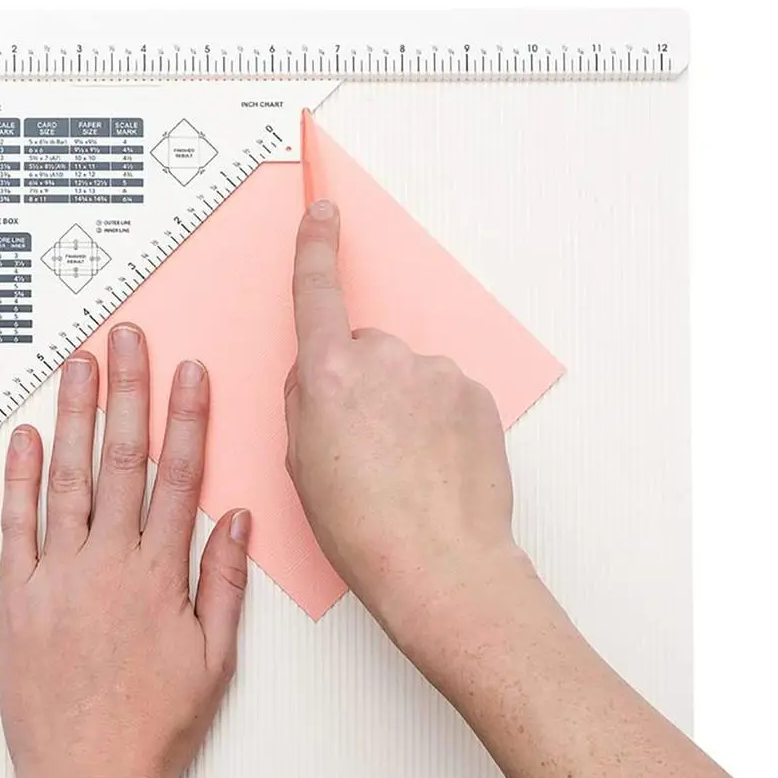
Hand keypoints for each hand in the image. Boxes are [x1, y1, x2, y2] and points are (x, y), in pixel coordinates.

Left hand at [0, 323, 250, 777]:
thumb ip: (223, 583)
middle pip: (119, 460)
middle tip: (126, 340)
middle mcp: (106, 566)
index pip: (177, 477)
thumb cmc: (153, 728)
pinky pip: (14, 527)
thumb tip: (232, 520)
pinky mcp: (14, 599)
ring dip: (72, 416)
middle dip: (126, 392)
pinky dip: (17, 479)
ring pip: (66, 479)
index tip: (188, 374)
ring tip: (77, 366)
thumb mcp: (214, 660)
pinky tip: (23, 438)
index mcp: (158, 577)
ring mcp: (55, 578)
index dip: (185, 419)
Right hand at [284, 200, 533, 663]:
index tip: (322, 213)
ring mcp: (437, 374)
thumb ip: (306, 402)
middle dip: (360, 383)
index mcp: (329, 375)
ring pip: (408, 376)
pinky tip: (433, 465)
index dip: (316, 248)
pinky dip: (437, 421)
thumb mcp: (301, 464)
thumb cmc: (363, 528)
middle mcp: (385, 360)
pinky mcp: (475, 395)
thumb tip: (319, 377)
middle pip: (364, 350)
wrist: (439, 563)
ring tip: (403, 467)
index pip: (318, 293)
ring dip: (402, 406)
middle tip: (362, 446)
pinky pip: (445, 395)